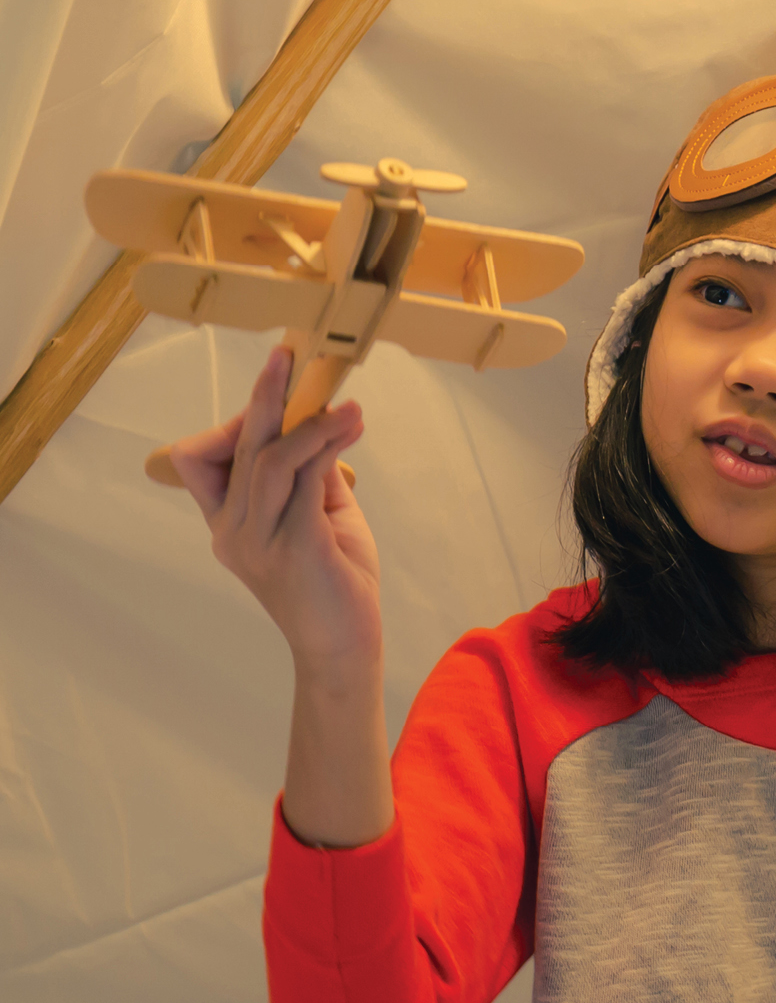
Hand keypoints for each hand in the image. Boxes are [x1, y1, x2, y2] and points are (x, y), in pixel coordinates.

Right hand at [171, 346, 379, 679]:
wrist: (345, 647)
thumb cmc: (336, 583)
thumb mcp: (322, 519)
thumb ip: (313, 477)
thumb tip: (320, 428)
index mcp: (228, 523)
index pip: (198, 459)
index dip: (235, 423)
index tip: (285, 400)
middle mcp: (232, 530)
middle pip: (234, 448)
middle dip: (263, 397)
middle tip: (288, 356)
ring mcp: (257, 540)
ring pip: (268, 459)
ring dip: (308, 423)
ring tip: (347, 403)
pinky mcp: (293, 548)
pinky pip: (303, 482)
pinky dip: (325, 447)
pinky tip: (349, 428)